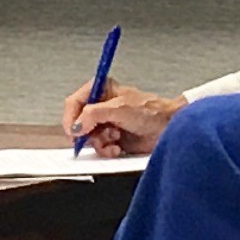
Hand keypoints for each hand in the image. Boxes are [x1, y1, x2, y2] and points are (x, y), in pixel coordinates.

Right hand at [66, 80, 180, 157]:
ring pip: (88, 138)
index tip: (73, 132)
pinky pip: (99, 148)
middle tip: (97, 136)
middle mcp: (100, 106)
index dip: (71, 118)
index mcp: (100, 90)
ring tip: (114, 138)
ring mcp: (105, 123)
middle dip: (88, 133)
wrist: (168, 127)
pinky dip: (106, 150)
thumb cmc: (151, 111)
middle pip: (78, 123)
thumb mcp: (119, 109)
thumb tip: (76, 126)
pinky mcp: (111, 138)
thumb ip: (93, 115)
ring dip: (100, 142)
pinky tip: (117, 148)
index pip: (74, 103)